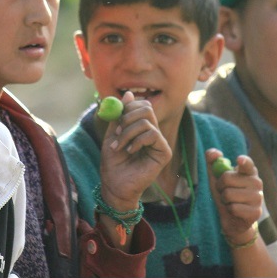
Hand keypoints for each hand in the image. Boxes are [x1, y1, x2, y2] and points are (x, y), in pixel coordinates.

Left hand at [99, 91, 171, 210]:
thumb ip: (120, 115)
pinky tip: (130, 151)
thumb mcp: (113, 134)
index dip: (128, 107)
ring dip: (128, 133)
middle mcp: (152, 131)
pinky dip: (137, 141)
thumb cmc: (113, 162)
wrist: (114, 184)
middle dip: (127, 117)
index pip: (142, 104)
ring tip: (120, 146)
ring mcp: (159, 142)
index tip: (116, 119)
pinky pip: (153, 134)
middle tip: (118, 131)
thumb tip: (129, 93)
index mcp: (141, 126)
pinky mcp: (164, 152)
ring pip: (147, 121)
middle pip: (147, 107)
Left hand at [206, 148, 261, 242]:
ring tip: (230, 202)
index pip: (247, 164)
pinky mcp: (256, 212)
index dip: (243, 161)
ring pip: (228, 194)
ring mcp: (258, 197)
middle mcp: (257, 182)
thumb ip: (213, 162)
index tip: (239, 160)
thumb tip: (214, 153)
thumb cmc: (225, 194)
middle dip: (220, 187)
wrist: (233, 220)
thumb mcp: (216, 178)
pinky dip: (229, 210)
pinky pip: (233, 208)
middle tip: (224, 192)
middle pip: (227, 178)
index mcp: (249, 171)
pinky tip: (235, 212)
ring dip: (224, 200)